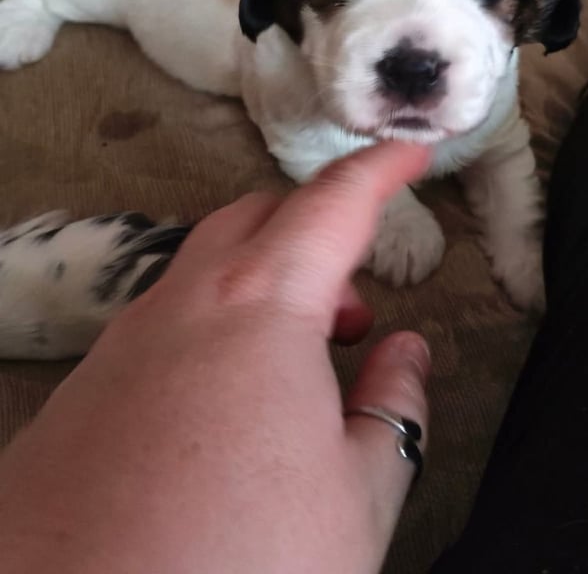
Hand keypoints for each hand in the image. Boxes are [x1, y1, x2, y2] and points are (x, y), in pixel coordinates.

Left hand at [0, 141, 431, 573]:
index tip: (410, 151)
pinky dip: (205, 335)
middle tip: (351, 305)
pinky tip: (219, 416)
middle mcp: (184, 303)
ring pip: (201, 272)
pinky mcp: (80, 394)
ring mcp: (121, 344)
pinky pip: (156, 329)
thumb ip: (395, 405)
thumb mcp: (359, 494)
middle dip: (313, 234)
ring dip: (259, 290)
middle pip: (257, 220)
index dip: (380, 168)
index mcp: (264, 306)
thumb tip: (405, 352)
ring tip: (293, 371)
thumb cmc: (242, 562)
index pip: (335, 205)